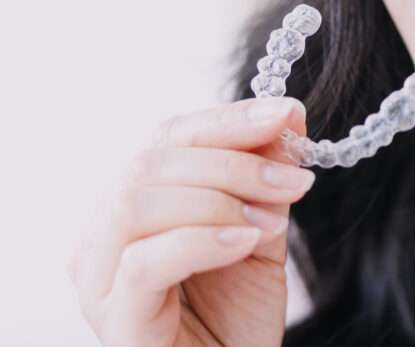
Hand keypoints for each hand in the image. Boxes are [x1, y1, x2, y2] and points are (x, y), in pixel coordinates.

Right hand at [69, 97, 313, 346]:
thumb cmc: (235, 319)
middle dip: (234, 161)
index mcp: (132, 206)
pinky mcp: (115, 318)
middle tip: (296, 178)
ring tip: (273, 222)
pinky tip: (245, 242)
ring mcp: (99, 279)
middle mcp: (102, 236)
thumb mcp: (260, 236)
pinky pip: (144, 262)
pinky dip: (202, 241)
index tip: (288, 114)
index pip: (167, 138)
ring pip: (138, 204)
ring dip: (219, 199)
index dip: (229, 120)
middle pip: (151, 163)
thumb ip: (265, 183)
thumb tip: (287, 120)